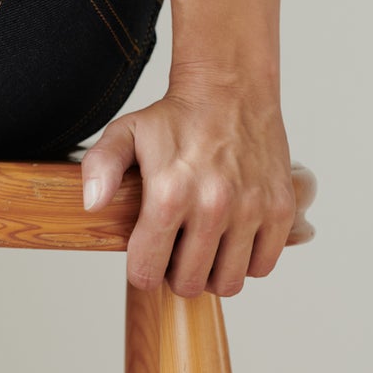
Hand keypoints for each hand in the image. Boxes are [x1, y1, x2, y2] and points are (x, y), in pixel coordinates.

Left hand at [80, 70, 296, 297]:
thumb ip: (100, 167)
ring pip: (228, 282)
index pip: (147, 271)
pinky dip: (247, 262)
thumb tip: (92, 205)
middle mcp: (213, 205)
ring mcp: (251, 209)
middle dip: (175, 276)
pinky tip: (233, 242)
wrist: (231, 88)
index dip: (141, 271)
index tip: (146, 257)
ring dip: (212, 274)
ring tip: (205, 250)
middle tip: (175, 253)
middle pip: (188, 284)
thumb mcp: (125, 133)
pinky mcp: (280, 208)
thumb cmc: (176, 117)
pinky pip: (263, 265)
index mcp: (169, 193)